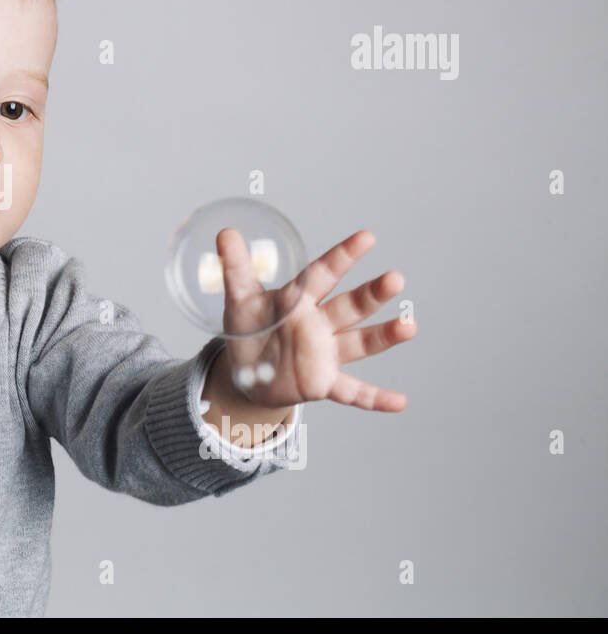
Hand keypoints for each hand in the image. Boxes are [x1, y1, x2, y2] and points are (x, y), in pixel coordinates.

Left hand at [216, 228, 415, 411]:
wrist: (248, 374)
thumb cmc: (249, 329)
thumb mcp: (239, 298)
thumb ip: (235, 267)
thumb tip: (225, 232)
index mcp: (299, 299)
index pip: (323, 273)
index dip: (343, 256)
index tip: (366, 237)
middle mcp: (319, 323)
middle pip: (349, 306)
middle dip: (372, 294)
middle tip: (394, 279)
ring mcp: (325, 353)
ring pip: (358, 342)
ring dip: (383, 336)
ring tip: (409, 327)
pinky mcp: (323, 382)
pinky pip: (351, 392)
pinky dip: (374, 398)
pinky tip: (400, 402)